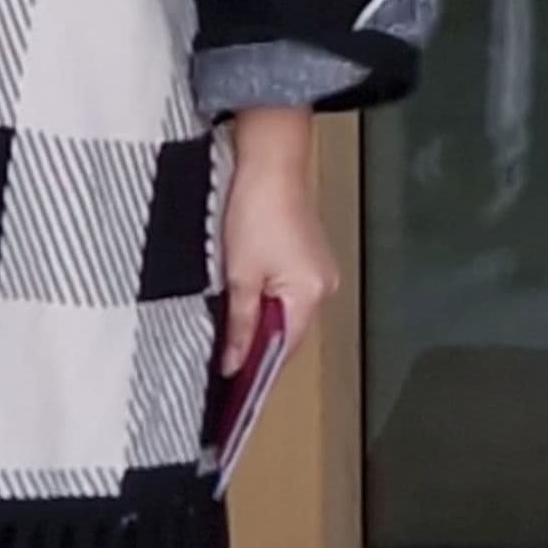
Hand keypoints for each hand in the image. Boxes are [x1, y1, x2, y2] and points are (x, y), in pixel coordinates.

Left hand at [219, 112, 339, 371]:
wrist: (270, 166)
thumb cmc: (255, 211)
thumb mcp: (239, 275)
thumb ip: (239, 324)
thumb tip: (234, 363)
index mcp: (310, 294)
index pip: (284, 347)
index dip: (257, 366)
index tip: (232, 381)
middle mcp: (324, 287)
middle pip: (289, 332)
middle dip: (258, 344)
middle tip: (223, 356)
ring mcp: (321, 272)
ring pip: (288, 313)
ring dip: (262, 322)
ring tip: (231, 328)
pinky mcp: (311, 259)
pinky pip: (291, 294)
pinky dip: (270, 302)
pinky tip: (247, 299)